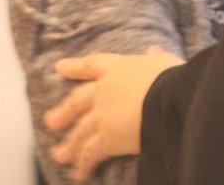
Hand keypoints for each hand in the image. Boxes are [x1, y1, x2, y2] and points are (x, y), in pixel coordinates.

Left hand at [44, 47, 182, 181]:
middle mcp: (104, 90)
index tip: (59, 67)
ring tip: (59, 155)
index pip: (91, 65)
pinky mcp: (107, 138)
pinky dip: (84, 164)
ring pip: (80, 131)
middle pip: (77, 102)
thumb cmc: (173, 77)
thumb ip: (156, 57)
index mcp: (119, 68)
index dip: (74, 67)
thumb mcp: (165, 61)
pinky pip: (90, 153)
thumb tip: (154, 50)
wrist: (171, 96)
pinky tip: (79, 174)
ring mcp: (102, 114)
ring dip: (69, 146)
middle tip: (50, 121)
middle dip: (64, 112)